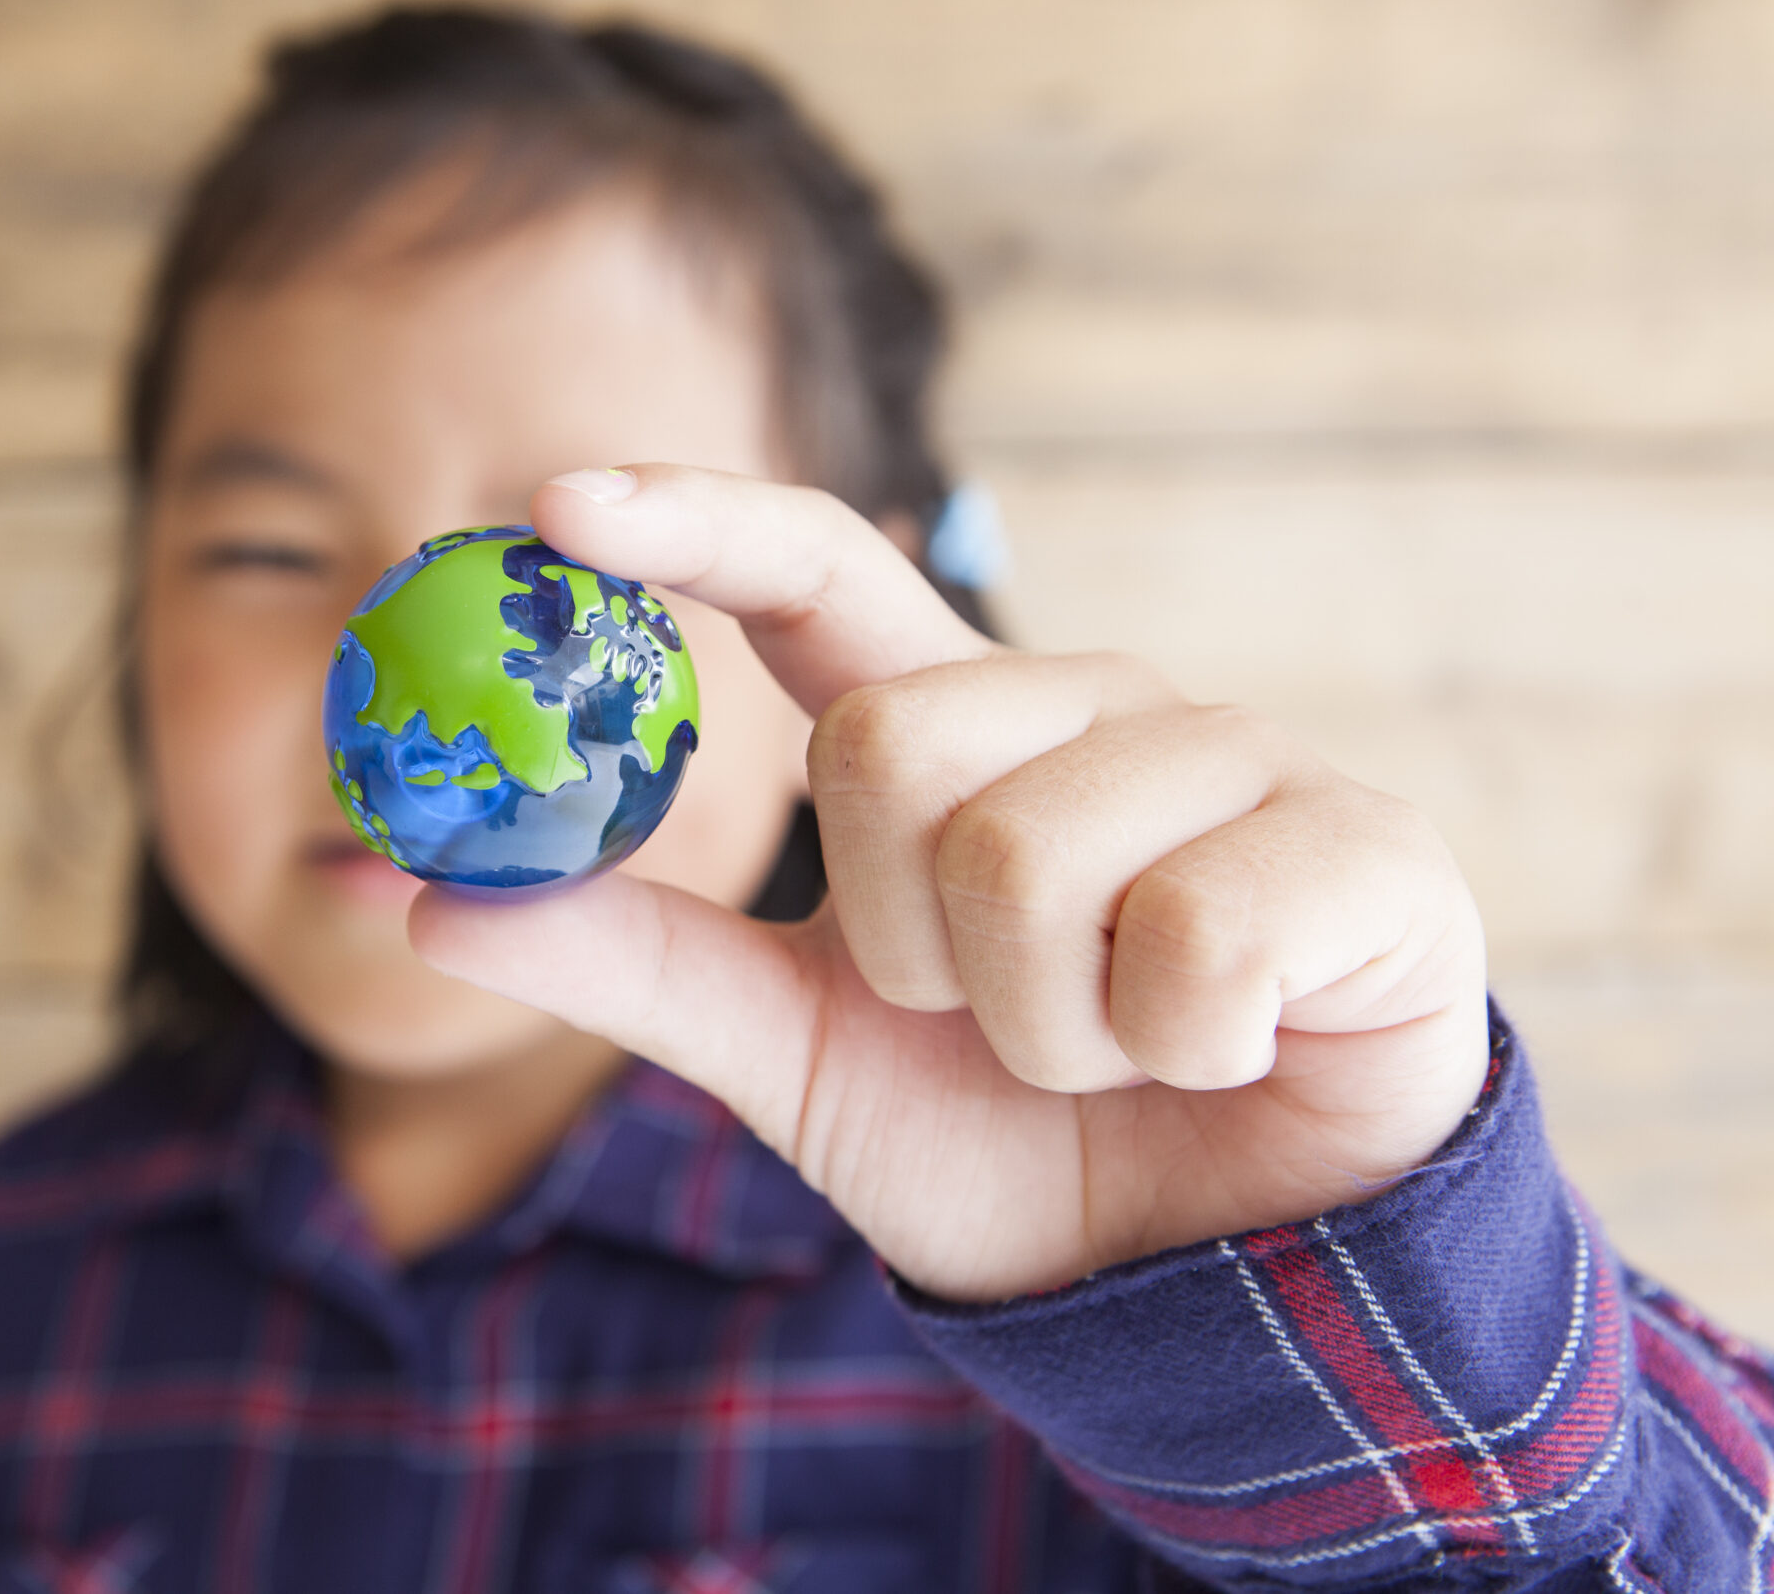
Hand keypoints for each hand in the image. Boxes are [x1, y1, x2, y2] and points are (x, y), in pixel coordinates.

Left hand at [408, 465, 1488, 1302]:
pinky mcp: (1365, 844)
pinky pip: (1190, 935)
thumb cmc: (1006, 1138)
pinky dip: (1173, 1048)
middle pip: (887, 744)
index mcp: (947, 728)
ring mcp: (1234, 758)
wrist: (1204, 1285)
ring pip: (1027, 857)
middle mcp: (1083, 705)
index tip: (552, 502)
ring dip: (1036, 1026)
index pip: (812, 569)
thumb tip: (422, 900)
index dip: (690, 521)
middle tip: (984, 1012)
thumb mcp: (795, 1052)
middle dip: (904, 942)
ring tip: (1111, 1048)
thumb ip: (634, 963)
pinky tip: (1227, 1050)